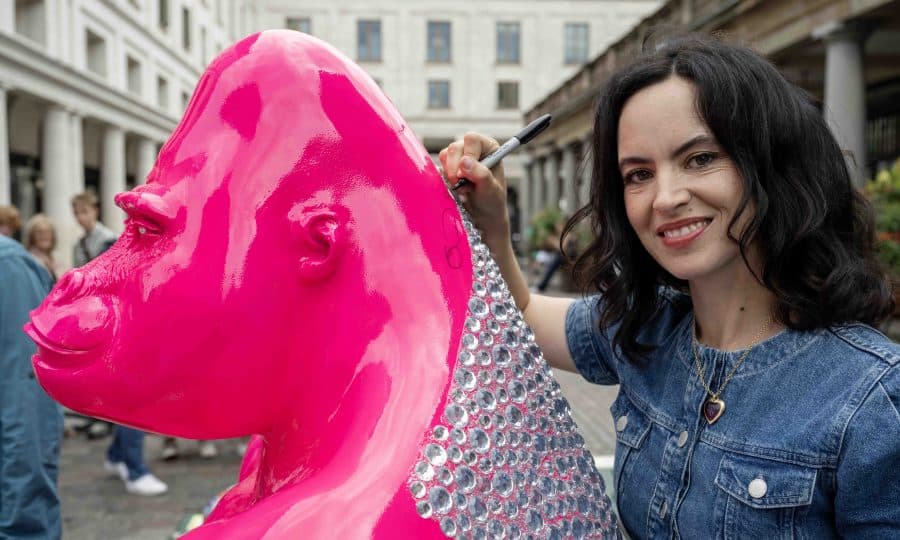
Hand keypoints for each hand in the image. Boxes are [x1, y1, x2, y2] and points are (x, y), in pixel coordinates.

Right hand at [439, 133, 510, 249]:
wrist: (482, 216)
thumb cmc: (492, 202)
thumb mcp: (490, 190)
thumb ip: (481, 174)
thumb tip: (465, 162)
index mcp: (489, 147)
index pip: (472, 140)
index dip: (467, 155)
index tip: (466, 175)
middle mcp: (474, 148)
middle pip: (455, 146)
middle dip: (454, 167)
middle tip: (460, 184)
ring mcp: (459, 157)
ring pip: (445, 155)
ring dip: (450, 173)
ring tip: (461, 188)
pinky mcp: (448, 166)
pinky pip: (439, 165)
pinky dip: (444, 177)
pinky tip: (455, 187)